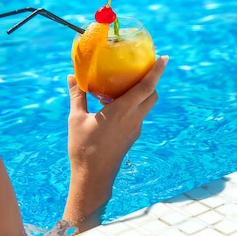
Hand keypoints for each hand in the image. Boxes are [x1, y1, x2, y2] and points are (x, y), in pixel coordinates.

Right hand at [62, 55, 168, 230]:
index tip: (165, 57)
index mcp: (122, 111)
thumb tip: (72, 76)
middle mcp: (133, 119)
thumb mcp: (76, 119)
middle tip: (142, 67)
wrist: (93, 177)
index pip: (146, 86)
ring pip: (145, 106)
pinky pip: (137, 115)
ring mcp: (134, 129)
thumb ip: (77, 95)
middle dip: (151, 80)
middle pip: (151, 95)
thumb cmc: (83, 147)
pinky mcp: (131, 136)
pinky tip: (114, 105)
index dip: (157, 71)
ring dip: (141, 93)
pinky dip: (132, 105)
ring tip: (122, 84)